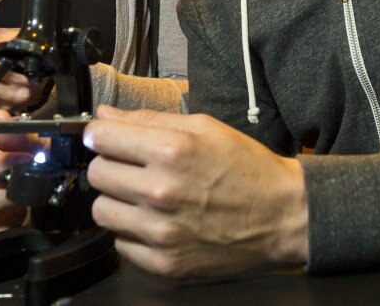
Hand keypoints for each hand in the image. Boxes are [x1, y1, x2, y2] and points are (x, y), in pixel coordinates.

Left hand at [83, 105, 307, 278]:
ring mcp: (161, 232)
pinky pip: (121, 243)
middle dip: (110, 165)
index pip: (99, 137)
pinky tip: (157, 221)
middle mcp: (161, 192)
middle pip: (96, 174)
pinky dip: (133, 231)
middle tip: (134, 166)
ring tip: (144, 196)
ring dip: (117, 200)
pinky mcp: (164, 264)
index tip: (106, 137)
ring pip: (101, 211)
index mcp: (172, 150)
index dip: (99, 134)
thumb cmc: (247, 169)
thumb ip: (150, 120)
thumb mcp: (205, 128)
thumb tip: (105, 116)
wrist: (283, 216)